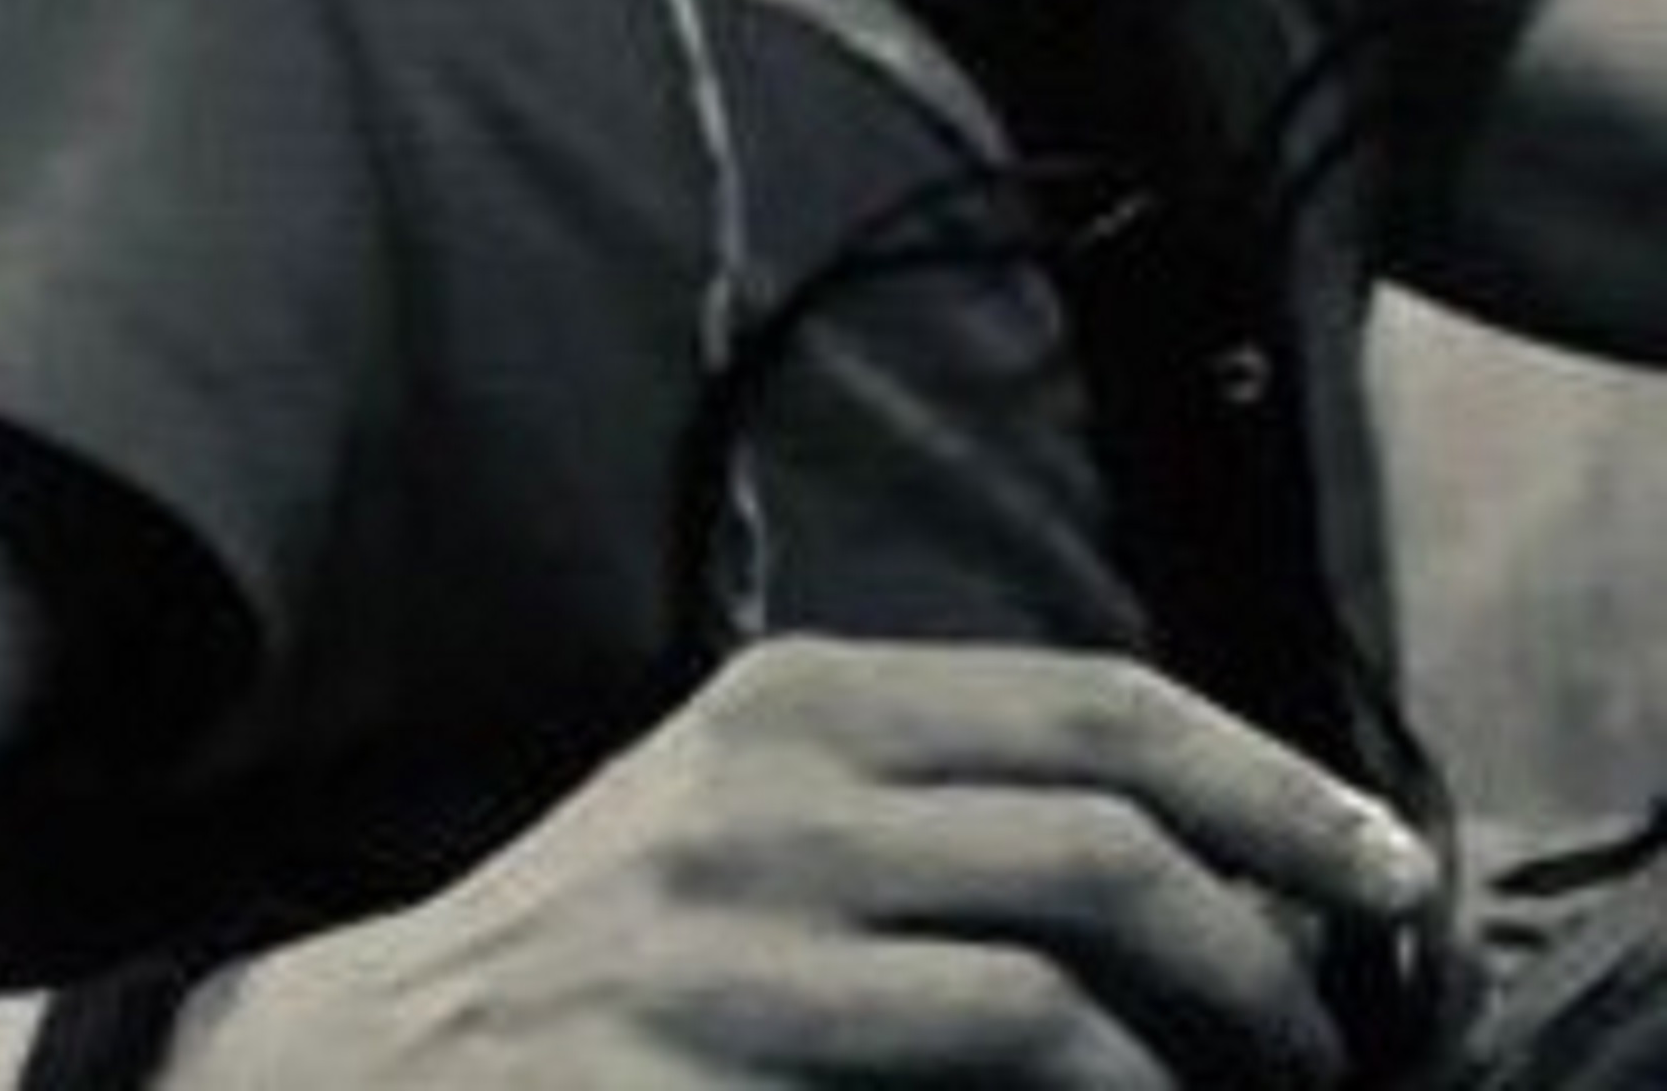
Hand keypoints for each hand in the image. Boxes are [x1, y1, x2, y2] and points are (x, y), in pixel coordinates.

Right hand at [157, 637, 1437, 1088]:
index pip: (1093, 702)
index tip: (1377, 862)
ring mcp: (723, 940)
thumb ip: (932, 795)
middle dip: (1262, 940)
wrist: (375, 1057)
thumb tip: (1176, 843)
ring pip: (1047, 989)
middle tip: (1320, 1026)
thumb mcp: (757, 804)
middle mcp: (769, 792)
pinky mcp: (687, 1068)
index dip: (1265, 779)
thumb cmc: (607, 934)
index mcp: (803, 699)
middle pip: (1099, 835)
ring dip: (1190, 1059)